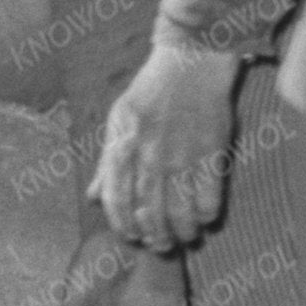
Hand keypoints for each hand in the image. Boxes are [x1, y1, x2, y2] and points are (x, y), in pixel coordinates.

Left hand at [91, 40, 238, 253]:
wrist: (190, 61)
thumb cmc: (150, 91)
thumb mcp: (118, 121)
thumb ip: (106, 162)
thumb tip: (93, 197)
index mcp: (124, 146)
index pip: (117, 200)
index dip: (124, 225)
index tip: (133, 236)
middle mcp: (150, 155)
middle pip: (150, 212)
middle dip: (155, 236)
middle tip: (161, 244)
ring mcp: (182, 154)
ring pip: (180, 211)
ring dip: (182, 231)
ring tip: (185, 236)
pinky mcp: (212, 151)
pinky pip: (210, 196)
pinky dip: (207, 213)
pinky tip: (206, 217)